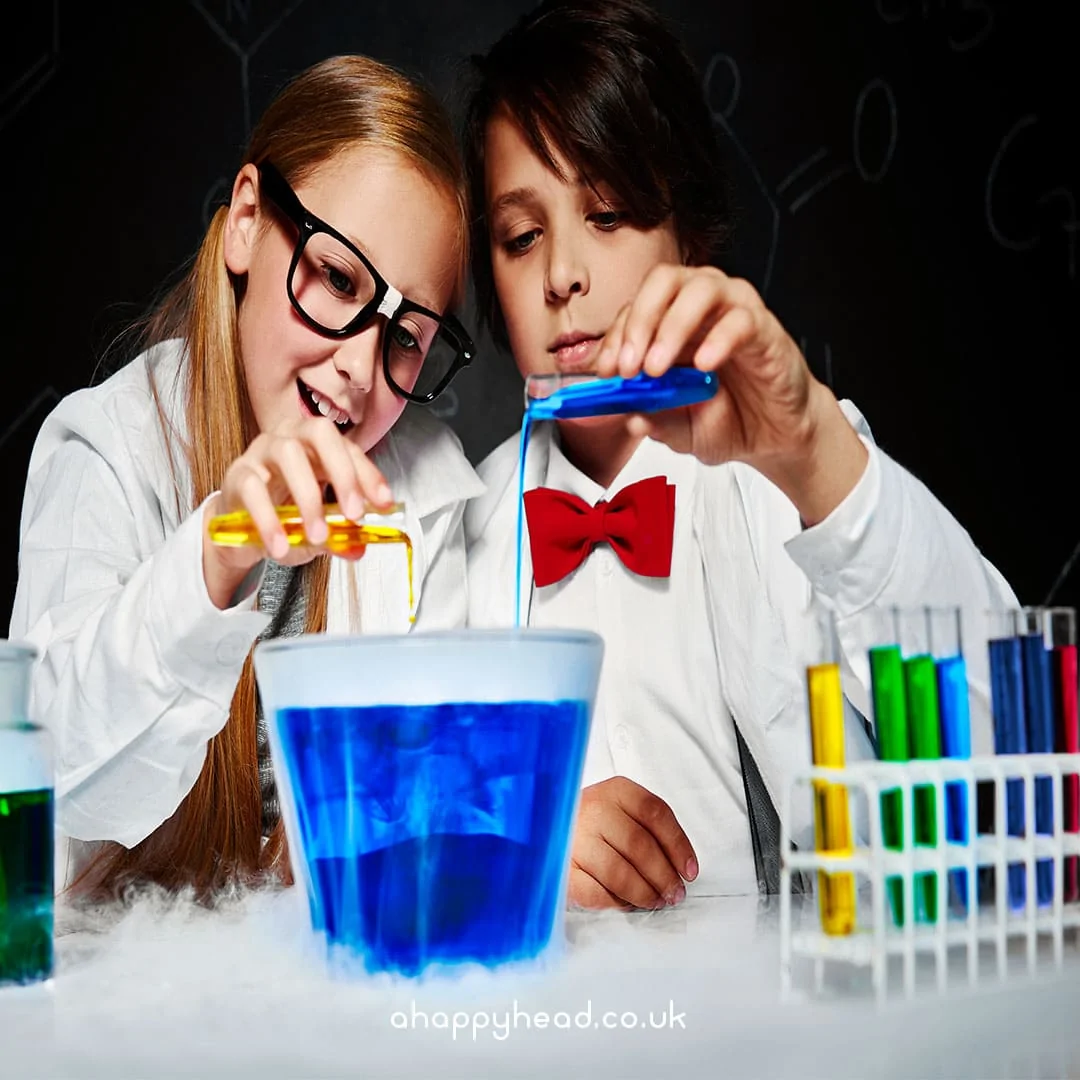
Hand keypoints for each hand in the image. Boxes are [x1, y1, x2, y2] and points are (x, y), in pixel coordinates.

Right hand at [202, 416, 392, 607]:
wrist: (239, 528)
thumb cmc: (283, 516)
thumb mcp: (317, 529)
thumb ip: (338, 537)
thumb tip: (358, 548)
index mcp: (317, 447)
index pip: (348, 449)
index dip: (369, 474)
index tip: (384, 503)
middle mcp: (291, 438)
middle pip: (320, 433)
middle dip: (343, 472)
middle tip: (354, 513)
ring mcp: (261, 452)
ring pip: (287, 454)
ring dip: (308, 498)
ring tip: (318, 535)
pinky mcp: (237, 474)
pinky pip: (253, 488)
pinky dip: (269, 519)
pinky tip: (281, 545)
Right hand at [568, 777, 697, 909]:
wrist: (543, 829)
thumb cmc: (591, 825)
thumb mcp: (619, 811)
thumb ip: (646, 830)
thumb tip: (678, 867)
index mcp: (614, 791)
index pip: (655, 812)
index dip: (678, 845)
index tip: (689, 870)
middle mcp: (593, 809)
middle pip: (639, 844)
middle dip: (663, 875)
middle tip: (674, 892)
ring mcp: (573, 838)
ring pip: (619, 871)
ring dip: (643, 892)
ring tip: (653, 900)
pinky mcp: (561, 869)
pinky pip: (595, 892)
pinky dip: (615, 902)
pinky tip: (624, 902)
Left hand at [596, 265, 866, 523]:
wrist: (774, 436)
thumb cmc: (726, 419)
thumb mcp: (679, 430)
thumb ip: (655, 420)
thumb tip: (630, 417)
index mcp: (670, 324)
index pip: (634, 310)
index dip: (615, 338)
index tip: (606, 373)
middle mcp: (700, 309)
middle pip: (662, 282)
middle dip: (638, 321)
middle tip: (630, 366)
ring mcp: (733, 312)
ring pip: (700, 289)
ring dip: (672, 326)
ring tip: (658, 369)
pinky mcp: (765, 328)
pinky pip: (741, 319)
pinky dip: (718, 340)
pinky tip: (704, 366)